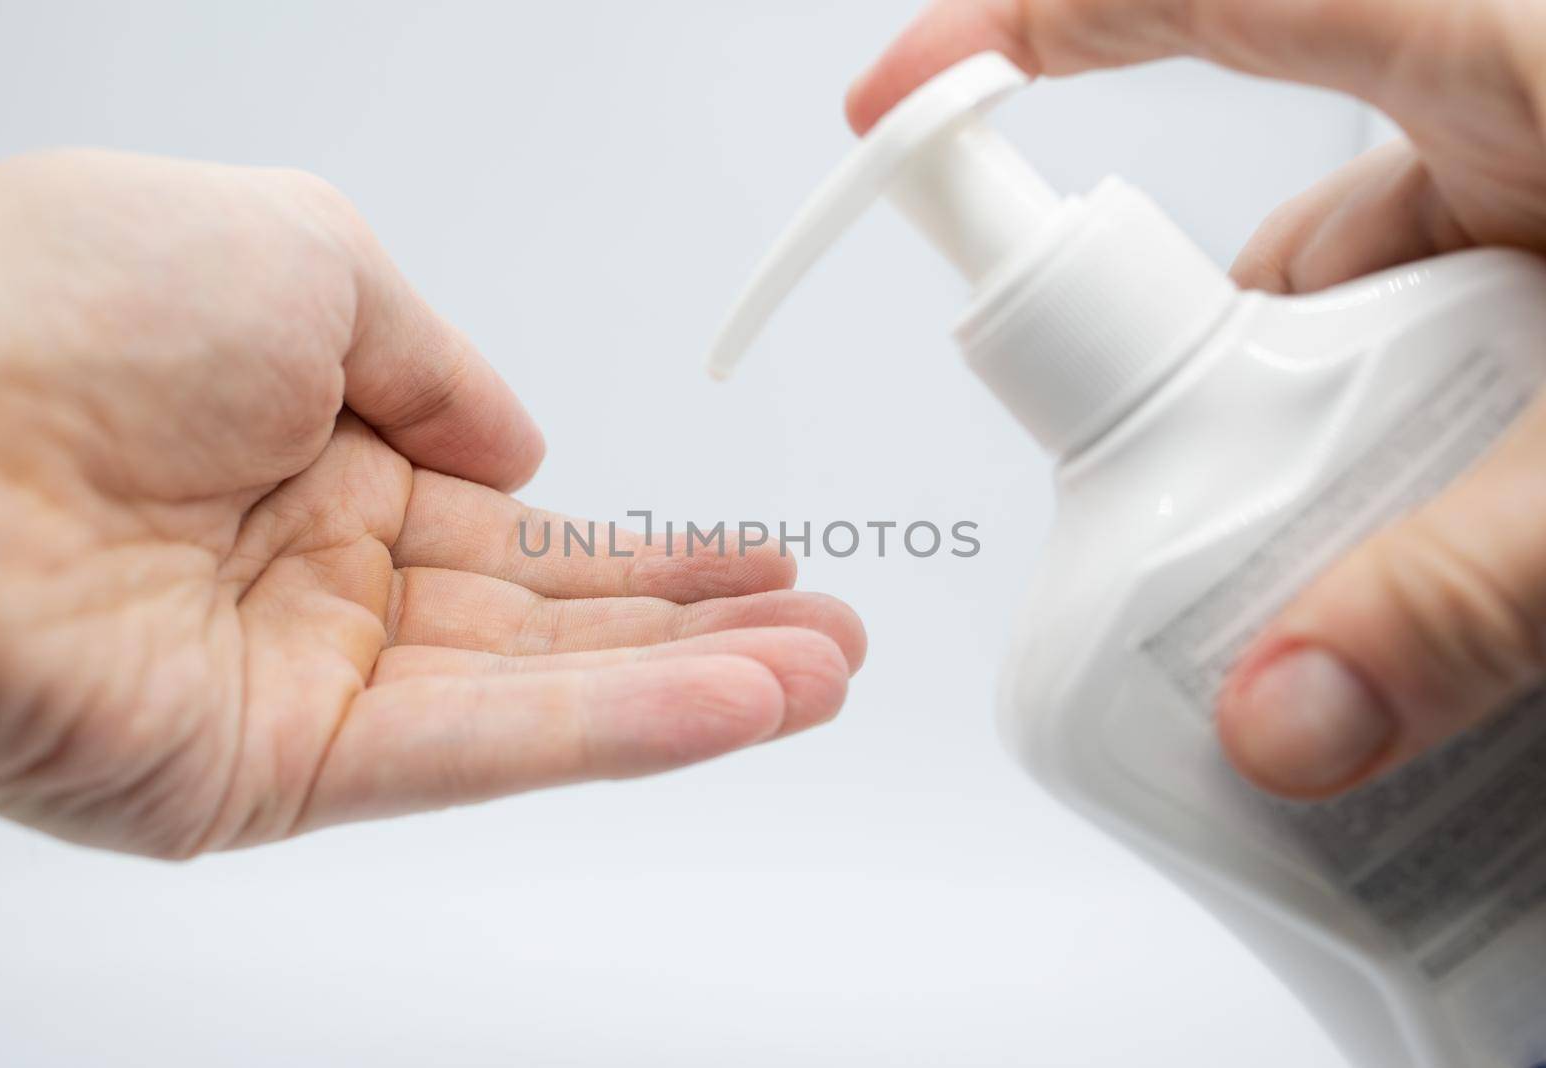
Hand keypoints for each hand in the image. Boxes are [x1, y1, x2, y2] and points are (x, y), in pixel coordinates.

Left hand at [0, 150, 863, 856]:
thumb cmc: (56, 315)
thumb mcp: (305, 254)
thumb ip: (436, 359)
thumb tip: (516, 453)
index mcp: (316, 446)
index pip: (522, 524)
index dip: (647, 545)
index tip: (751, 556)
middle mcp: (317, 572)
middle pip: (553, 621)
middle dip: (702, 628)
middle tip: (825, 635)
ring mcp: (303, 676)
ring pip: (538, 694)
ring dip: (694, 687)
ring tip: (819, 677)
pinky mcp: (278, 769)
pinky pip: (479, 748)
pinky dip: (617, 730)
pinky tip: (733, 709)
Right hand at [851, 0, 1545, 797]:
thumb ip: (1460, 589)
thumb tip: (1276, 726)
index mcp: (1498, 65)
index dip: (1012, 33)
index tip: (885, 110)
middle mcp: (1503, 117)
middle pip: (1255, 257)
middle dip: (1208, 409)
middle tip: (1220, 555)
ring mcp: (1540, 205)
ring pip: (1344, 327)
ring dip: (1322, 456)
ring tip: (1393, 605)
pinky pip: (1426, 350)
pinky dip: (1407, 450)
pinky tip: (1462, 570)